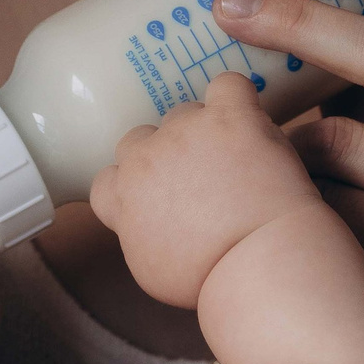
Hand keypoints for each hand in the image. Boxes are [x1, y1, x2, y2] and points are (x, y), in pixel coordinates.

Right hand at [89, 71, 322, 308]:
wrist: (255, 263)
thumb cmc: (210, 278)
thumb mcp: (151, 271)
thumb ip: (138, 235)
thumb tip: (147, 223)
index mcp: (121, 197)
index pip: (108, 177)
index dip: (133, 184)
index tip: (159, 197)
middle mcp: (144, 158)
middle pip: (141, 139)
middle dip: (165, 155)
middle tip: (200, 179)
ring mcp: (186, 132)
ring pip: (184, 113)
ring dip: (203, 130)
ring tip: (234, 160)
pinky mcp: (230, 117)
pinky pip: (227, 85)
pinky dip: (236, 98)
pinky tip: (247, 118)